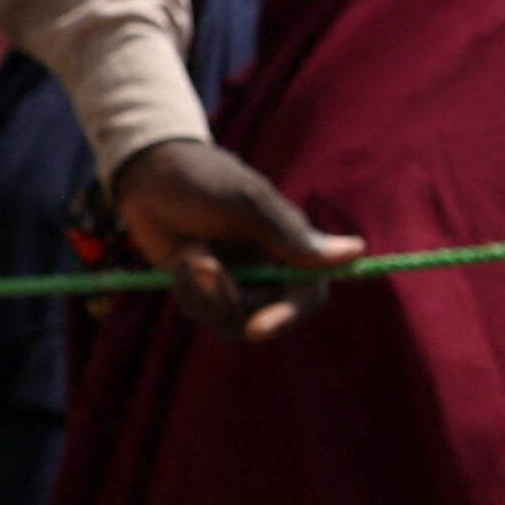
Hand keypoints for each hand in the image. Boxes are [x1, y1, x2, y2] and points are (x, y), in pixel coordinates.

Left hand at [107, 137, 360, 341]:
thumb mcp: (246, 203)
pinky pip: (201, 312)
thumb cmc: (204, 179)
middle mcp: (270, 268)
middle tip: (200, 263)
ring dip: (200, 293)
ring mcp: (238, 281)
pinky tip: (181, 258)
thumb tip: (355, 253)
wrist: (148, 174)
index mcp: (291, 246)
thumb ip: (292, 235)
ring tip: (189, 253)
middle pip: (260, 316)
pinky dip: (186, 291)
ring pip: (227, 319)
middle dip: (225, 299)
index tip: (256, 330)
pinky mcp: (207, 289)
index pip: (307, 296)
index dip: (288, 317)